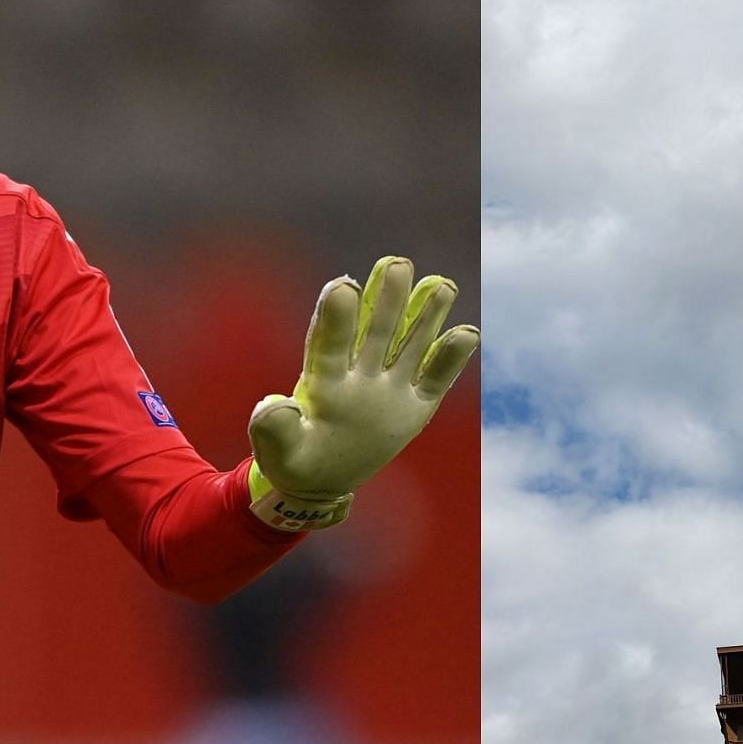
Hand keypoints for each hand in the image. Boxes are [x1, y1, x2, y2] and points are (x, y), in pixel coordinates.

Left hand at [246, 255, 478, 530]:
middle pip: (375, 332)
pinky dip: (451, 359)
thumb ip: (274, 429)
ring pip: (408, 345)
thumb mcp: (279, 451)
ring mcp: (389, 388)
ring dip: (424, 316)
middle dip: (387, 299)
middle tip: (396, 264)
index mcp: (323, 381)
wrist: (322, 479)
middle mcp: (359, 375)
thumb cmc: (295, 460)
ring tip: (441, 284)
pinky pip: (435, 380)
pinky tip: (468, 332)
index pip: (329, 344)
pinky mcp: (414, 406)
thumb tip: (274, 405)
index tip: (343, 286)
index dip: (336, 318)